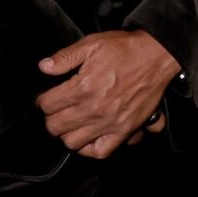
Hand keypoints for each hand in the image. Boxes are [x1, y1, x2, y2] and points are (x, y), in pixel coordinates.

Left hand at [36, 30, 180, 159]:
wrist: (155, 56)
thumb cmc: (124, 49)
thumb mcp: (91, 44)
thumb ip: (65, 57)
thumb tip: (44, 67)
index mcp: (82, 87)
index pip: (47, 105)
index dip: (42, 101)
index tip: (46, 98)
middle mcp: (93, 109)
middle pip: (56, 127)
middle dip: (51, 118)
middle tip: (56, 111)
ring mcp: (109, 123)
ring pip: (72, 143)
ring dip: (66, 133)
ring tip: (70, 123)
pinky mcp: (124, 131)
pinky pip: (100, 152)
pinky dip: (90, 149)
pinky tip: (87, 138)